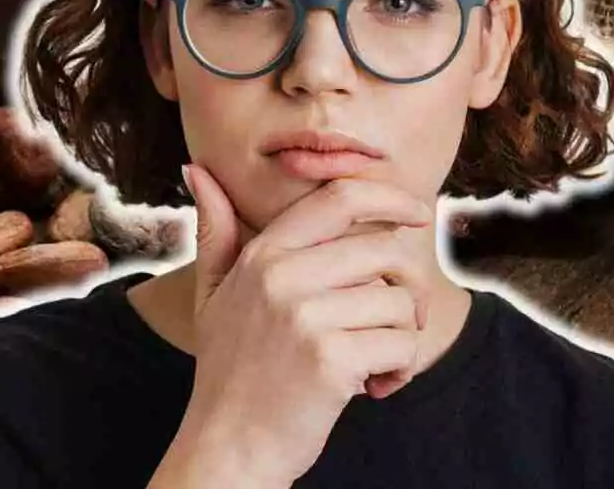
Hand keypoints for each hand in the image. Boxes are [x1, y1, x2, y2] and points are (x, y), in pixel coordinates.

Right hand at [149, 166, 433, 487]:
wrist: (228, 444)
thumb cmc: (228, 368)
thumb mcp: (211, 292)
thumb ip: (215, 231)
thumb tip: (197, 169)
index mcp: (263, 254)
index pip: (338, 200)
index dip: (389, 197)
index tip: (416, 213)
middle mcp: (282, 276)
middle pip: (385, 250)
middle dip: (408, 286)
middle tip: (392, 320)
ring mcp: (305, 316)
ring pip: (400, 300)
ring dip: (401, 335)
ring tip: (370, 360)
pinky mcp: (331, 359)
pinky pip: (401, 344)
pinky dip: (400, 369)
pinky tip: (372, 385)